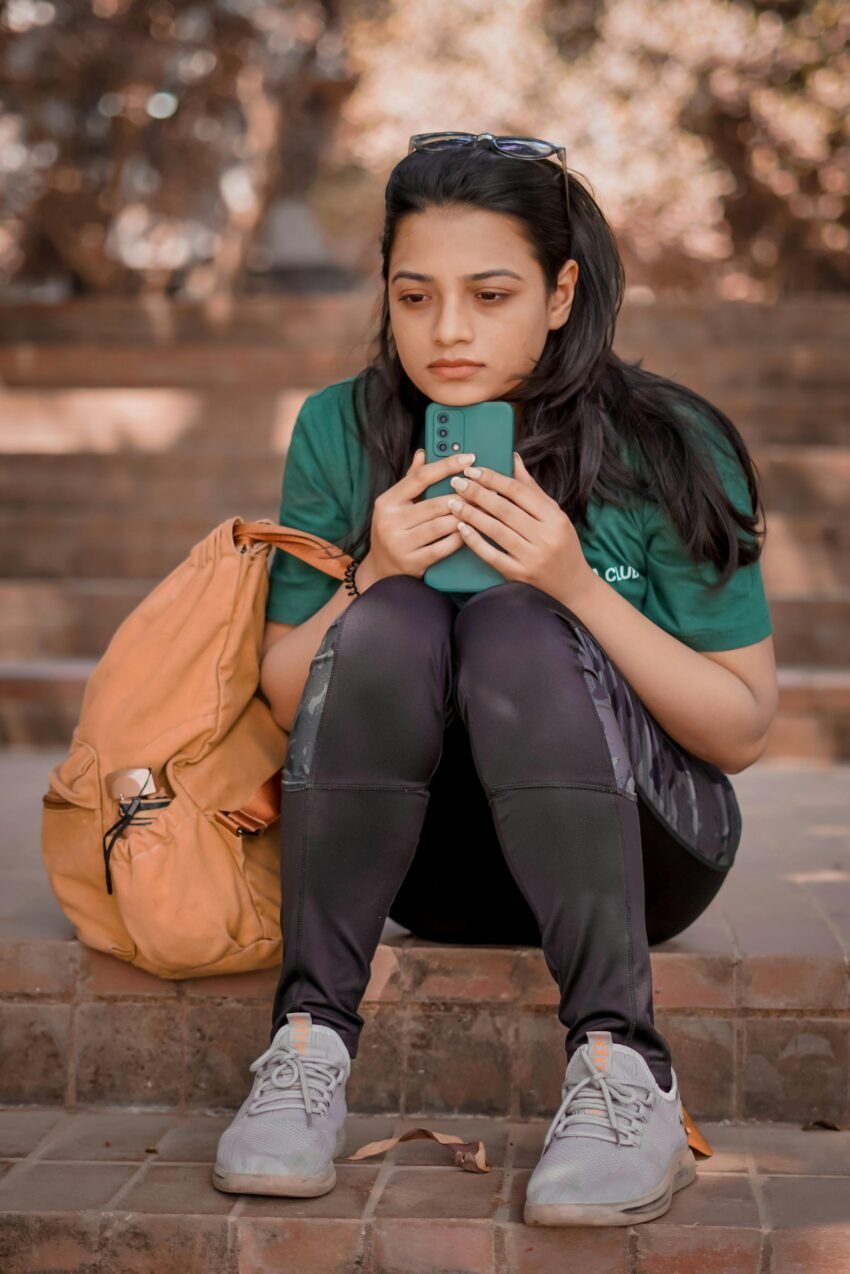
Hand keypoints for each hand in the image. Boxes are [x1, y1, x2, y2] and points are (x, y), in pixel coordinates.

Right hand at [359, 447, 477, 587]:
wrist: (381, 570)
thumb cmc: (394, 531)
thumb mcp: (395, 504)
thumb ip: (411, 480)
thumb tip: (423, 453)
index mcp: (387, 502)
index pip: (420, 477)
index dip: (446, 466)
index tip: (468, 458)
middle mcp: (390, 521)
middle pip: (436, 503)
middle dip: (465, 496)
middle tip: (487, 489)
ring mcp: (401, 544)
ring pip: (442, 525)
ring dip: (465, 516)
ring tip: (484, 509)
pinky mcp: (413, 562)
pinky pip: (443, 547)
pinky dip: (460, 538)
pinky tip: (472, 530)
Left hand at [444, 452, 595, 607]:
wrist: (572, 586)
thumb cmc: (561, 545)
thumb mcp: (554, 515)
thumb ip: (531, 489)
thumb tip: (513, 459)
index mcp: (554, 518)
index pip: (519, 492)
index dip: (493, 479)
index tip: (473, 470)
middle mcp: (545, 537)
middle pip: (504, 509)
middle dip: (477, 493)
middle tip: (457, 482)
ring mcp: (531, 558)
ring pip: (496, 530)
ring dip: (471, 514)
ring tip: (453, 502)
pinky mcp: (519, 574)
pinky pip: (492, 555)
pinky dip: (475, 540)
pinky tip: (461, 528)